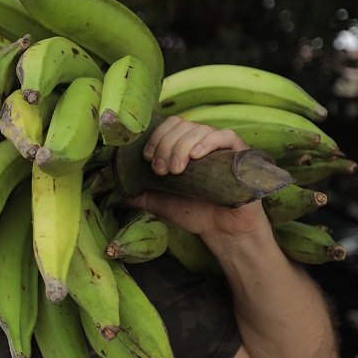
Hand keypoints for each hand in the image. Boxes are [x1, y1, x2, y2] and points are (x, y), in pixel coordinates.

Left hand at [124, 116, 269, 241]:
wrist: (220, 231)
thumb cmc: (193, 212)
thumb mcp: (160, 201)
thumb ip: (140, 194)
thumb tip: (118, 190)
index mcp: (184, 146)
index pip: (169, 125)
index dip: (155, 137)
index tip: (146, 158)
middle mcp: (202, 142)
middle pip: (181, 125)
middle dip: (165, 145)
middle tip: (160, 170)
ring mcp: (221, 147)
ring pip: (199, 129)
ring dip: (182, 147)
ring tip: (176, 170)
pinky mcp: (240, 155)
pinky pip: (226, 136)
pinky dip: (208, 141)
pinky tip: (196, 156)